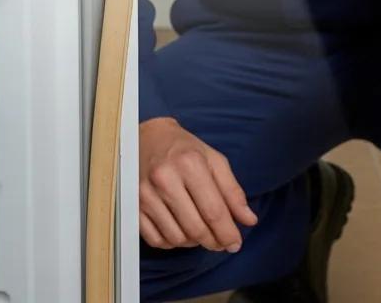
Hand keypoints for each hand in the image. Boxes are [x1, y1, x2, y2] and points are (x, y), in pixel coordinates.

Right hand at [139, 116, 257, 251]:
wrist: (146, 136)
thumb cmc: (183, 148)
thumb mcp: (213, 160)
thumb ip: (233, 191)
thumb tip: (249, 221)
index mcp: (189, 163)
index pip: (214, 212)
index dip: (228, 234)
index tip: (235, 243)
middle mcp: (164, 178)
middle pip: (196, 229)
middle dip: (213, 242)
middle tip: (219, 241)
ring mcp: (144, 193)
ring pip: (177, 238)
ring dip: (192, 242)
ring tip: (197, 230)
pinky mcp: (132, 204)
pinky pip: (156, 240)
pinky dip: (171, 242)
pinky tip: (177, 229)